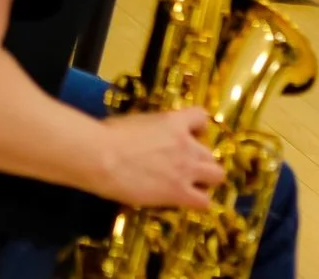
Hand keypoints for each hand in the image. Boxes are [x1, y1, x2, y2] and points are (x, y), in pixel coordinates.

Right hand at [93, 108, 223, 207]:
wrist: (101, 156)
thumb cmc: (107, 135)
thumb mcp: (134, 122)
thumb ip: (151, 129)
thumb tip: (147, 136)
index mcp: (173, 122)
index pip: (202, 117)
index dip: (196, 129)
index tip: (186, 136)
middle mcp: (187, 145)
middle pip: (211, 153)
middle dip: (200, 160)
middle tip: (183, 166)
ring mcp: (186, 169)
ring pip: (217, 176)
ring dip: (205, 180)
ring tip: (188, 185)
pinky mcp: (180, 193)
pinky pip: (204, 202)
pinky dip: (197, 201)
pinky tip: (182, 200)